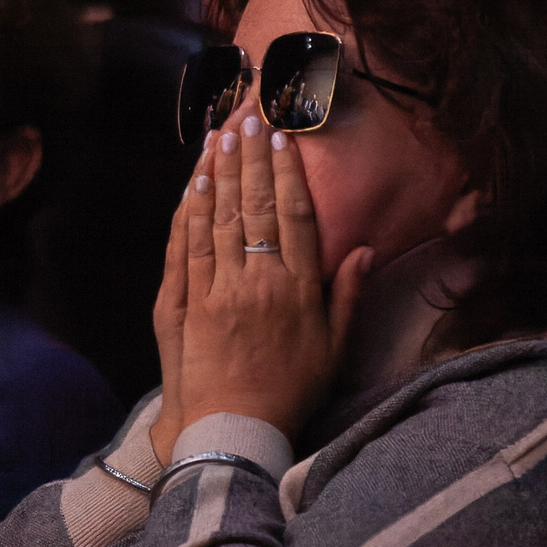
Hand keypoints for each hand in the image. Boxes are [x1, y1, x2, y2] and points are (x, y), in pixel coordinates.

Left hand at [155, 110, 371, 457]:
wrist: (233, 430)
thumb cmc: (289, 392)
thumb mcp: (333, 349)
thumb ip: (347, 296)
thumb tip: (362, 249)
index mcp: (297, 290)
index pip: (293, 215)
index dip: (287, 173)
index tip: (283, 138)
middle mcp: (257, 282)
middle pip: (254, 205)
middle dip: (251, 157)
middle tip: (249, 116)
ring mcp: (217, 290)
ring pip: (217, 217)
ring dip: (220, 172)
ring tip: (221, 134)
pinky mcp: (185, 302)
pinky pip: (187, 246)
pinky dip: (191, 210)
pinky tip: (195, 183)